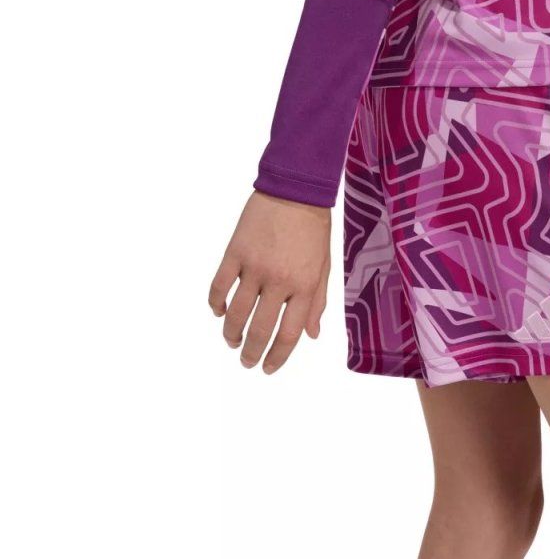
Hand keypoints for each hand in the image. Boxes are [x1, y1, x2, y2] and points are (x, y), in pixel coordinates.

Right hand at [208, 191, 330, 373]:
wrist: (296, 190)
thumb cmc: (314, 230)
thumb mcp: (325, 267)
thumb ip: (317, 303)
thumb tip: (311, 336)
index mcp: (305, 287)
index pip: (289, 334)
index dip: (278, 356)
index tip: (269, 368)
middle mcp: (279, 281)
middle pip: (261, 328)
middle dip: (252, 352)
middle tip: (247, 362)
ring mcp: (254, 267)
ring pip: (236, 312)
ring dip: (231, 333)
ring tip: (231, 342)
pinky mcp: (235, 252)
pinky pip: (219, 285)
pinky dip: (216, 303)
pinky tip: (219, 311)